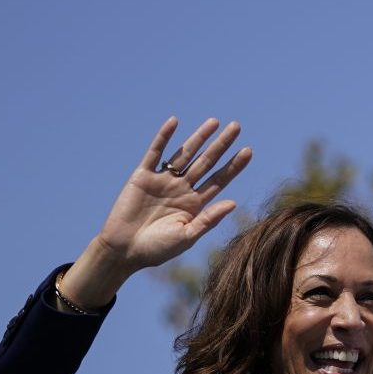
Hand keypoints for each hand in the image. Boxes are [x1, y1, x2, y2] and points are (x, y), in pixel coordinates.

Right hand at [95, 117, 251, 271]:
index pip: (219, 179)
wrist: (123, 251)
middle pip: (206, 162)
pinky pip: (155, 153)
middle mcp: (182, 189)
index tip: (249, 151)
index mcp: (195, 204)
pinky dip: (163, 137)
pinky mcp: (142, 177)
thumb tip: (234, 203)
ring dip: (199, 137)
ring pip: (185, 154)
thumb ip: (208, 219)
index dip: (233, 165)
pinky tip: (174, 122)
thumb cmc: (156, 249)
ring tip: (215, 122)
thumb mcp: (186, 236)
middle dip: (221, 145)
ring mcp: (163, 181)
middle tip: (237, 126)